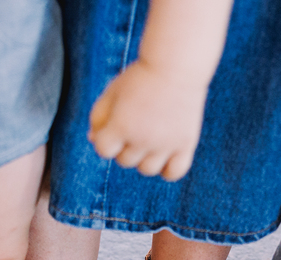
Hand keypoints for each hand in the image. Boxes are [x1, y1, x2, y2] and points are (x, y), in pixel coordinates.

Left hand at [88, 59, 208, 181]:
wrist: (177, 65)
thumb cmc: (141, 77)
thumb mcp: (112, 92)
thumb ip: (98, 116)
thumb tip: (93, 139)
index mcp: (121, 126)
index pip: (103, 150)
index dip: (105, 139)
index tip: (115, 125)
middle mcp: (142, 139)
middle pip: (125, 161)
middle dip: (124, 145)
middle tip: (135, 123)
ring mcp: (165, 144)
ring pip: (147, 169)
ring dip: (143, 158)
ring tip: (149, 138)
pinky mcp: (186, 144)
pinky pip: (174, 173)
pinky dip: (167, 170)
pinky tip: (164, 154)